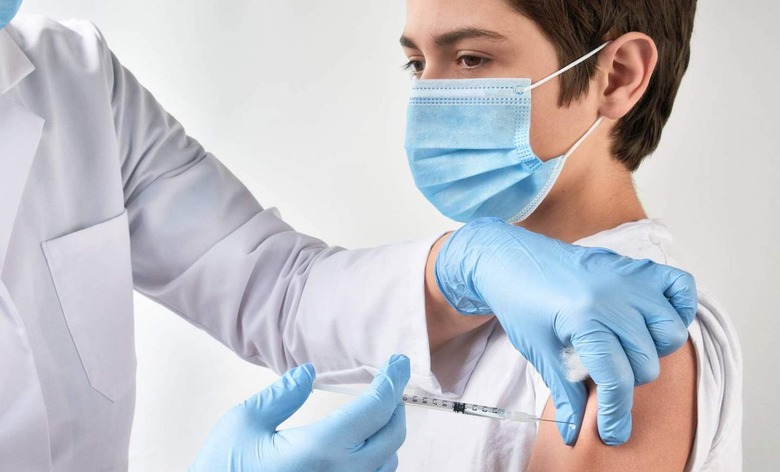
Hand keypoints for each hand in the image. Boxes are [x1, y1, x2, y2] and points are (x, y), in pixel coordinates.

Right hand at [190, 354, 409, 471]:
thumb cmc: (222, 468)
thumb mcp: (243, 421)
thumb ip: (282, 394)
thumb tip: (309, 372)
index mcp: (317, 450)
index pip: (374, 410)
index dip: (392, 381)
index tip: (399, 363)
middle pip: (392, 437)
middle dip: (396, 405)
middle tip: (390, 383)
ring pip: (388, 464)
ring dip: (389, 435)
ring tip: (377, 412)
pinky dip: (379, 459)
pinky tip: (362, 445)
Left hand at [435, 218, 696, 444]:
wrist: (508, 260)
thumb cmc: (520, 303)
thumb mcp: (540, 351)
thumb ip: (565, 393)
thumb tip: (575, 433)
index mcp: (585, 319)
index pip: (618, 381)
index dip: (616, 416)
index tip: (613, 434)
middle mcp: (614, 297)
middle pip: (647, 362)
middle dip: (627, 381)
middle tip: (603, 377)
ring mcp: (629, 278)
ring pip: (670, 332)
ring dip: (653, 350)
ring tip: (624, 350)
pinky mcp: (635, 266)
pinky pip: (681, 287)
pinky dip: (677, 308)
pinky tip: (651, 322)